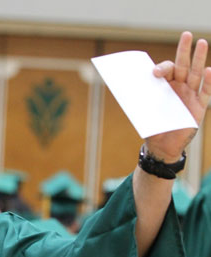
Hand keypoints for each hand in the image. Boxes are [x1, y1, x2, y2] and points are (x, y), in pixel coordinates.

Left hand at [147, 31, 210, 161]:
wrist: (161, 146)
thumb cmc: (152, 126)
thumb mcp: (144, 112)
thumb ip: (141, 100)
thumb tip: (128, 89)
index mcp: (165, 86)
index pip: (166, 70)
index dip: (161, 68)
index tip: (153, 73)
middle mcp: (179, 87)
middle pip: (183, 65)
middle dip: (184, 50)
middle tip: (186, 34)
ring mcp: (191, 95)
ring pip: (196, 74)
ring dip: (199, 59)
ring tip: (201, 43)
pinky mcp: (200, 106)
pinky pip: (206, 92)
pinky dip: (208, 81)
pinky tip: (210, 70)